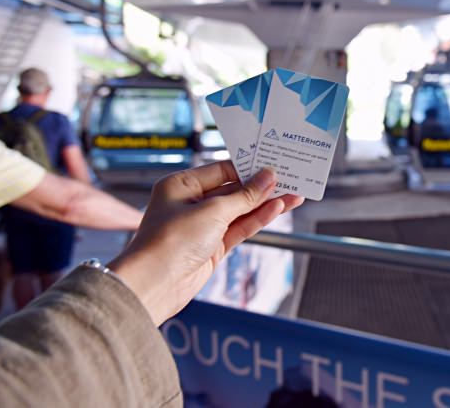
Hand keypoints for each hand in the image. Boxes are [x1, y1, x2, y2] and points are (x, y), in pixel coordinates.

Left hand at [108, 161, 303, 324]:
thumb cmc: (171, 242)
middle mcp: (190, 203)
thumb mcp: (213, 211)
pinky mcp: (212, 246)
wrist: (155, 285)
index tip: (274, 164)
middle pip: (234, 189)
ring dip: (266, 203)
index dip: (249, 167)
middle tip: (290, 178)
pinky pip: (240, 228)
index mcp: (181, 185)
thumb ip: (244, 195)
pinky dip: (258, 219)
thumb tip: (267, 177)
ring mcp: (202, 225)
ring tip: (294, 195)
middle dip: (262, 186)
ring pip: (241, 210)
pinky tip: (277, 209)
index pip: (222, 170)